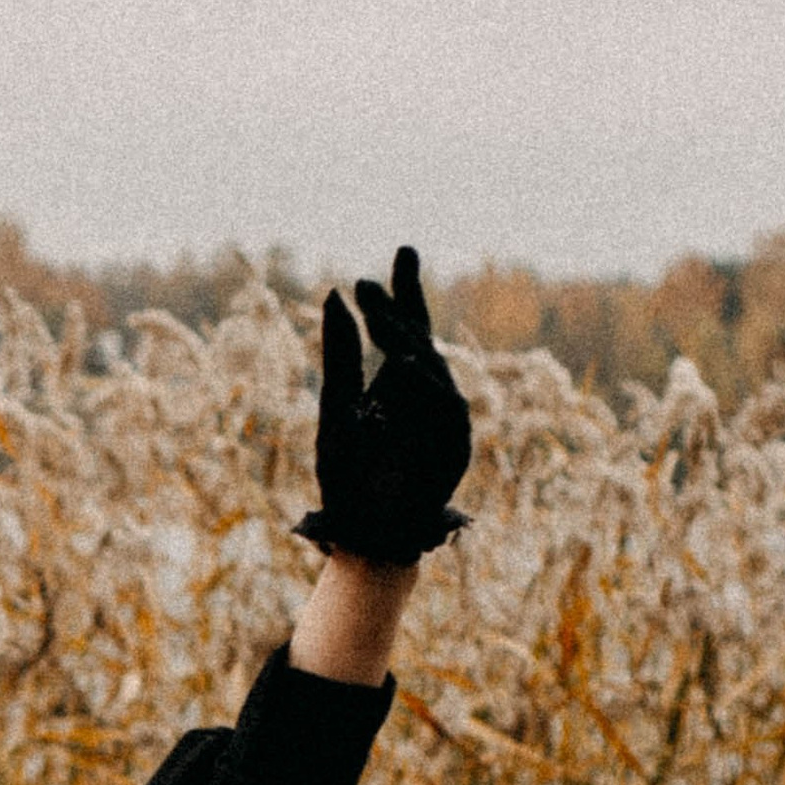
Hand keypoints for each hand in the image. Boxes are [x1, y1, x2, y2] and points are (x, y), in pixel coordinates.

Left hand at [296, 246, 471, 568]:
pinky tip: (401, 364)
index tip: (402, 250)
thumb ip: (340, 357)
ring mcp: (444, 425)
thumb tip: (332, 297)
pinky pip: (443, 414)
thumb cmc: (347, 476)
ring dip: (406, 345)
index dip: (405, 292)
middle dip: (395, 313)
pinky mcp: (452, 452)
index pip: (408, 329)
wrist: (364, 535)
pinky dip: (424, 390)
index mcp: (399, 385)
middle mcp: (427, 397)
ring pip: (432, 375)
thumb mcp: (335, 409)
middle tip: (365, 285)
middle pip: (418, 344)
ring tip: (380, 316)